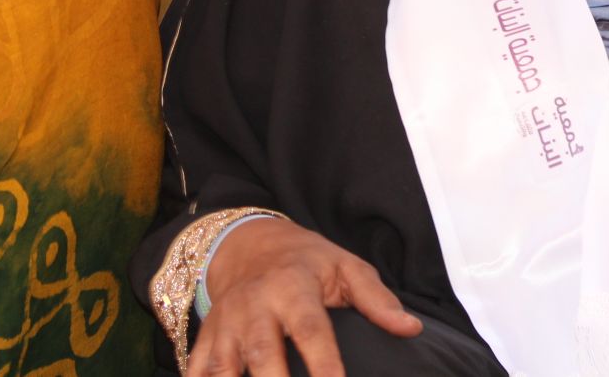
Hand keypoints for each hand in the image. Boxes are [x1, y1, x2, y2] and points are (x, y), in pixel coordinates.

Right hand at [188, 218, 422, 376]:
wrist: (249, 244)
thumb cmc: (307, 262)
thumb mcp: (345, 267)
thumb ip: (377, 299)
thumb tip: (411, 328)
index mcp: (293, 287)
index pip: (311, 331)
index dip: (325, 365)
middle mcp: (255, 305)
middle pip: (262, 353)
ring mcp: (226, 324)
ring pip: (223, 366)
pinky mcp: (208, 338)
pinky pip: (197, 369)